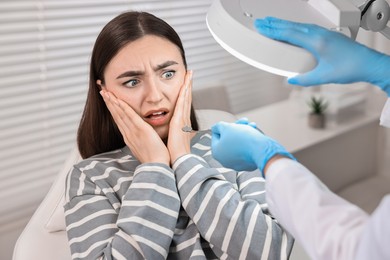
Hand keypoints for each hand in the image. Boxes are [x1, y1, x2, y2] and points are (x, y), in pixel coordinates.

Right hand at [100, 90, 169, 164]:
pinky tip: (118, 100)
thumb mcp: (144, 149)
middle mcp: (128, 134)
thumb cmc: (154, 160)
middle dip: (108, 103)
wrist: (157, 167)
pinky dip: (123, 107)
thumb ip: (141, 141)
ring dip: (112, 102)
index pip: (119, 121)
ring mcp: (133, 132)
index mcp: (129, 138)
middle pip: (116, 115)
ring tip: (105, 92)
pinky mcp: (141, 130)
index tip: (108, 100)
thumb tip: (141, 138)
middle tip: (102, 91)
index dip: (112, 110)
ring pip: (120, 114)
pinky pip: (130, 116)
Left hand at [167, 70, 193, 163]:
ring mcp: (183, 118)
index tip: (186, 84)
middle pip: (187, 97)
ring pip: (186, 97)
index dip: (185, 93)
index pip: (183, 104)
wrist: (177, 160)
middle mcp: (183, 119)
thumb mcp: (172, 139)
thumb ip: (172, 133)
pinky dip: (184, 93)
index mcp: (181, 123)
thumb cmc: (174, 153)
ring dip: (188, 85)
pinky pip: (183, 103)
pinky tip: (185, 85)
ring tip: (190, 74)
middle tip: (190, 73)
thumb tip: (170, 131)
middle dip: (188, 85)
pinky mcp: (180, 120)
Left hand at [211, 121, 294, 173]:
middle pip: (228, 139)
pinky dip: (249, 143)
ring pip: (238, 144)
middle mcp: (224, 161)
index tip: (234, 123)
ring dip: (244, 132)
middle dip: (237, 128)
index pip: (216, 135)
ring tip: (253, 125)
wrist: (261, 150)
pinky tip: (255, 136)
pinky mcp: (247, 165)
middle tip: (245, 120)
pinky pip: (246, 151)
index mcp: (216, 153)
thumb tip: (215, 128)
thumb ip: (218, 126)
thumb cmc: (242, 138)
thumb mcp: (227, 127)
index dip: (225, 126)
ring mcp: (236, 164)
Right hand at [254, 17, 389, 94]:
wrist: (369, 64)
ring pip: (299, 25)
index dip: (273, 31)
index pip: (289, 33)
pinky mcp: (328, 35)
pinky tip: (292, 29)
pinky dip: (295, 26)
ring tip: (272, 22)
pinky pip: (306, 27)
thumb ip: (305, 79)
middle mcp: (320, 34)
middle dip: (275, 23)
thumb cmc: (351, 67)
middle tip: (261, 22)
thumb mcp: (324, 77)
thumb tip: (291, 80)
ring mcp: (324, 32)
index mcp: (317, 42)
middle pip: (292, 26)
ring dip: (284, 23)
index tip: (262, 28)